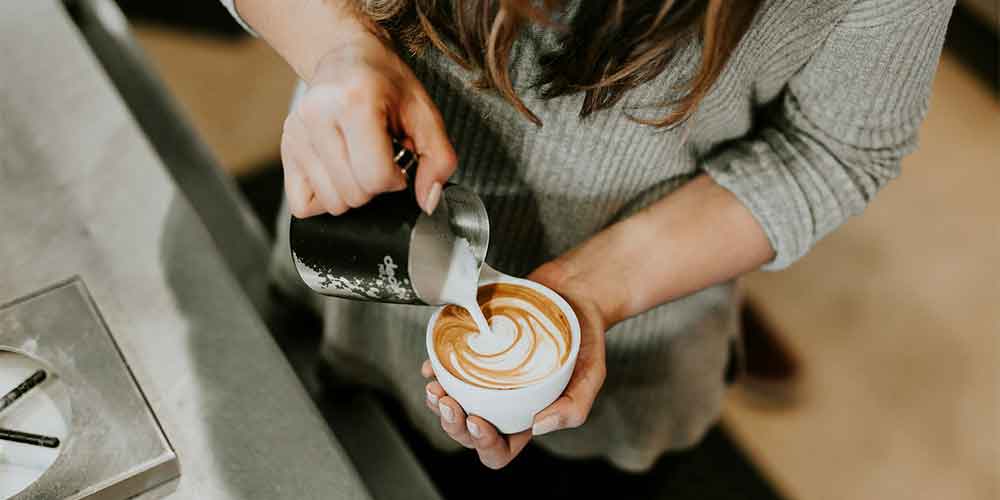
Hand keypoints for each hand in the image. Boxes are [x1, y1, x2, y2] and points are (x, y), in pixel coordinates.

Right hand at [281, 32, 456, 217]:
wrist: (348, 57)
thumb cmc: (387, 84)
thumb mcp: (425, 114)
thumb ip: (439, 160)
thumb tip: (428, 201)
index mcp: (355, 101)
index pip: (375, 177)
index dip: (395, 179)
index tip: (397, 161)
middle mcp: (318, 115)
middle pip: (353, 195)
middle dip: (374, 186)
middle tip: (378, 158)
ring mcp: (296, 133)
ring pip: (331, 203)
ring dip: (352, 192)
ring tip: (358, 161)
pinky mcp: (285, 148)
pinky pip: (303, 205)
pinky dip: (325, 198)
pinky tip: (338, 173)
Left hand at [421, 261, 607, 468]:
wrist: (574, 294)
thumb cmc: (584, 337)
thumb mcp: (592, 373)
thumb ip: (574, 406)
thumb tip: (538, 427)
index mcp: (526, 417)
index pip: (500, 449)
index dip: (483, 444)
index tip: (477, 420)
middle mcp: (503, 403)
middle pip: (468, 432)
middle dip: (452, 424)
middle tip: (448, 402)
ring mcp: (486, 380)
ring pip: (453, 405)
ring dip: (438, 403)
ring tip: (435, 387)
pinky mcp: (476, 354)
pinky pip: (447, 370)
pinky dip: (435, 371)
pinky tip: (432, 366)